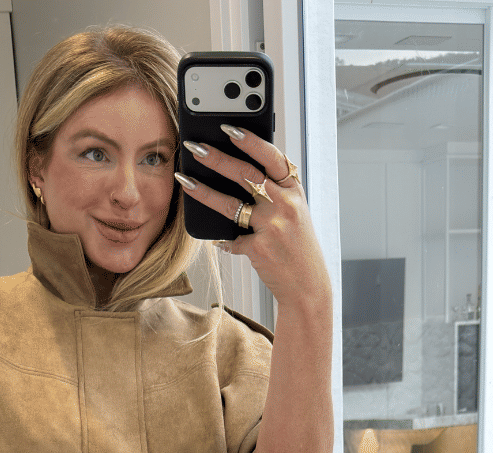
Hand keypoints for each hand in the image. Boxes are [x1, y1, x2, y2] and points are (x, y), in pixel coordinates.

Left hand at [176, 129, 329, 315]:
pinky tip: (215, 239)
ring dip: (203, 190)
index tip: (228, 128)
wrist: (307, 284)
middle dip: (216, 158)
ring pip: (230, 203)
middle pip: (245, 174)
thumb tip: (238, 171)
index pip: (271, 156)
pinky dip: (222, 240)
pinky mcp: (259, 249)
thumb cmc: (296, 245)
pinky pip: (231, 239)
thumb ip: (274, 191)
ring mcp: (272, 226)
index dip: (250, 140)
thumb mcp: (294, 211)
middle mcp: (285, 204)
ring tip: (184, 179)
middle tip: (194, 146)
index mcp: (294, 189)